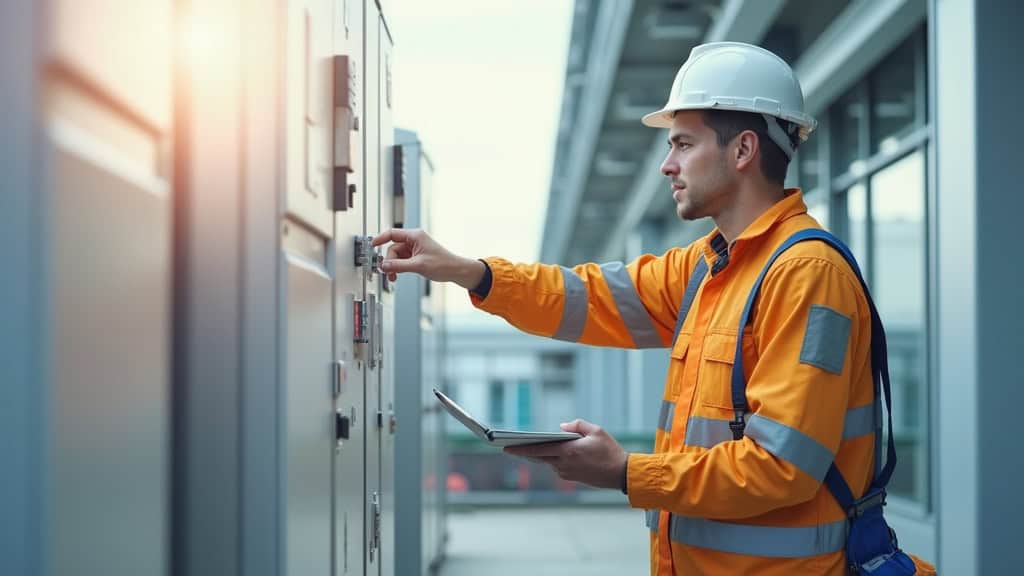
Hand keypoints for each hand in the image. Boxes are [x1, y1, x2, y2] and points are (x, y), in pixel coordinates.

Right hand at [371, 228, 485, 288]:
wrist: (456, 271)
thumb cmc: (443, 264)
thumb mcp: (418, 266)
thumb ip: (398, 266)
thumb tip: (384, 266)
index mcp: (415, 236)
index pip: (392, 233)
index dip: (380, 238)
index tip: (372, 245)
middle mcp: (414, 240)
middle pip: (393, 248)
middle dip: (389, 261)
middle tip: (389, 272)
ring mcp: (415, 249)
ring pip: (396, 256)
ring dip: (394, 267)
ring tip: (394, 277)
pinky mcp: (416, 257)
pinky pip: (402, 261)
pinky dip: (398, 268)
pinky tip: (398, 275)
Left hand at [503, 419, 627, 490]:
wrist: (621, 474)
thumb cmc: (610, 450)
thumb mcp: (596, 430)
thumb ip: (577, 425)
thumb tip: (562, 427)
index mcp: (568, 451)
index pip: (539, 449)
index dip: (521, 448)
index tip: (507, 447)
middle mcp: (564, 464)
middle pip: (539, 457)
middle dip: (524, 452)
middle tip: (509, 447)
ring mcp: (567, 473)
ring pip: (548, 462)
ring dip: (540, 455)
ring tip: (528, 446)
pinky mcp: (572, 478)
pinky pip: (557, 467)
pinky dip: (552, 459)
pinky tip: (550, 453)